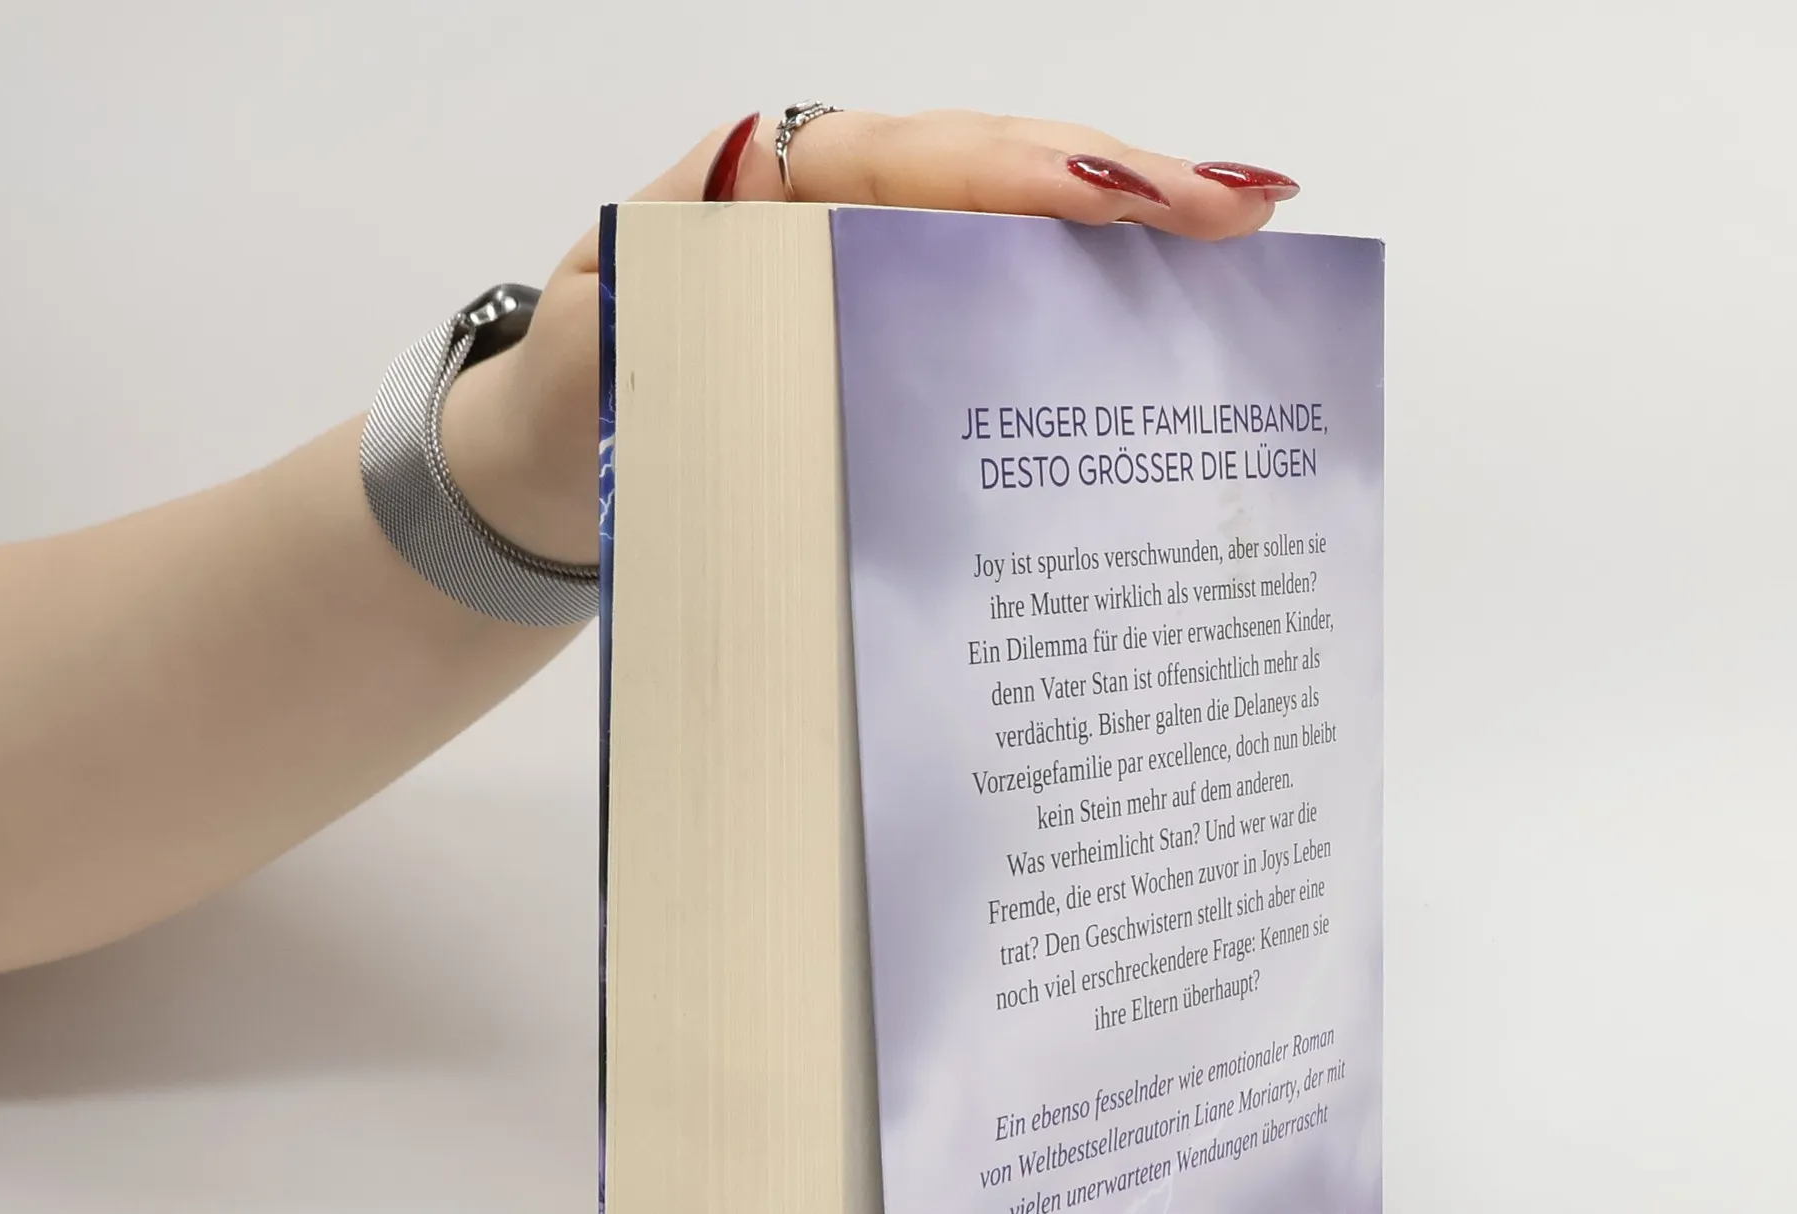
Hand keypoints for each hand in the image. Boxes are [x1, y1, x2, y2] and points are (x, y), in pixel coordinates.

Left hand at [442, 110, 1297, 569]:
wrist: (551, 470)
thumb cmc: (576, 398)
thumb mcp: (594, 347)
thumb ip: (648, 309)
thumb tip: (730, 280)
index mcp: (766, 192)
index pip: (919, 160)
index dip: (1035, 172)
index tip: (1141, 196)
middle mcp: (835, 217)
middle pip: (995, 175)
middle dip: (1121, 188)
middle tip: (1245, 212)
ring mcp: (870, 276)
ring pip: (1010, 237)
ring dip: (1121, 240)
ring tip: (1238, 243)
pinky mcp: (887, 342)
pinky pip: (990, 312)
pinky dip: (1072, 313)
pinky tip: (1153, 329)